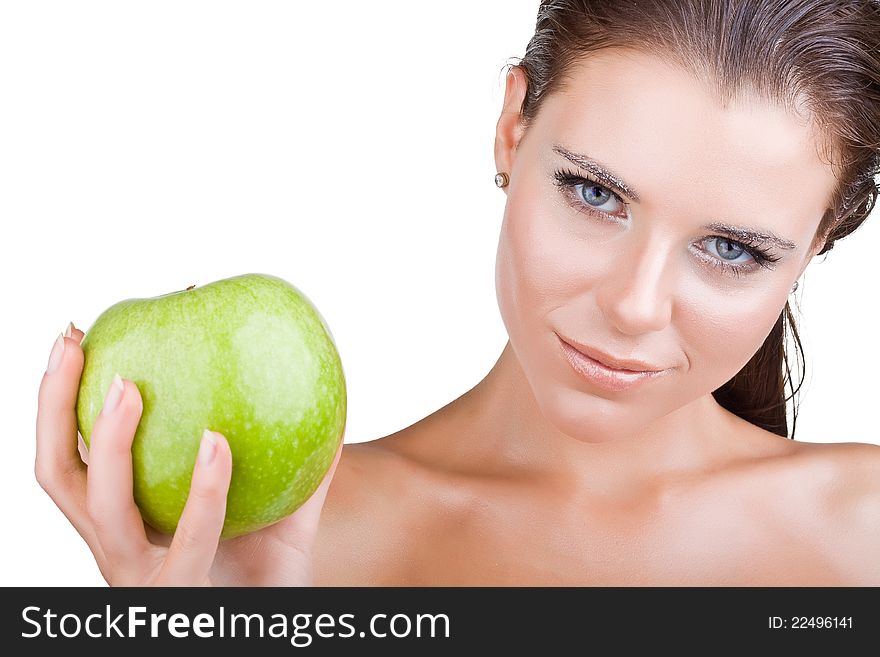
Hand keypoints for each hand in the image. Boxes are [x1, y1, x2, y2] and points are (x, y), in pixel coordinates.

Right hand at [36, 322, 342, 585]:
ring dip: (108, 443)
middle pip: (58, 475)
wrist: (278, 628)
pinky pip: (187, 539)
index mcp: (129, 521)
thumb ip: (299, 461)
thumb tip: (328, 393)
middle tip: (77, 345)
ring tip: (130, 390)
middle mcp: (120, 549)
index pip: (76, 455)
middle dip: (52, 406)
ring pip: (104, 509)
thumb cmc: (271, 576)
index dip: (60, 399)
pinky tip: (216, 442)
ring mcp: (142, 577)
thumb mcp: (283, 510)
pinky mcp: (177, 599)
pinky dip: (200, 490)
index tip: (76, 336)